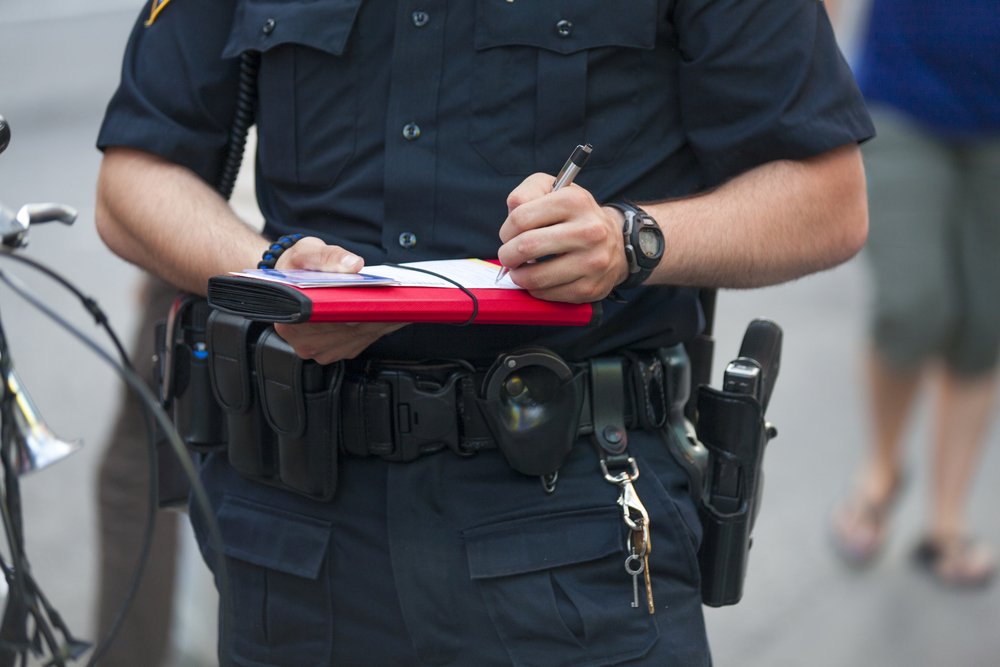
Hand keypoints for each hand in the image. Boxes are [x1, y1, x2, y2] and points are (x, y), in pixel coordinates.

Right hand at [272, 237, 406, 363]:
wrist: (291, 280)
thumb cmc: (296, 268)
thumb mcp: (307, 252)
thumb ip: (328, 257)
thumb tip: (353, 264)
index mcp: (292, 319)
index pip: (331, 317)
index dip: (357, 308)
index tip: (380, 300)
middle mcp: (306, 341)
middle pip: (351, 329)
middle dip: (377, 312)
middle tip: (401, 298)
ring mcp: (323, 350)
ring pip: (363, 336)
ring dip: (384, 321)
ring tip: (401, 303)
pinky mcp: (339, 351)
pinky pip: (366, 340)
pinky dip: (381, 326)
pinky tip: (392, 312)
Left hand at [497, 174, 628, 302]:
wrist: (616, 241)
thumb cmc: (575, 215)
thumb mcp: (554, 189)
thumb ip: (527, 192)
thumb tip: (513, 211)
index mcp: (575, 202)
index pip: (521, 218)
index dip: (506, 230)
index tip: (508, 235)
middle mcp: (589, 231)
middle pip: (526, 247)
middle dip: (507, 255)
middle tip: (509, 256)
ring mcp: (592, 262)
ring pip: (534, 277)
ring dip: (519, 276)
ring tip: (521, 269)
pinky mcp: (590, 287)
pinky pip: (547, 294)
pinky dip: (536, 289)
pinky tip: (541, 279)